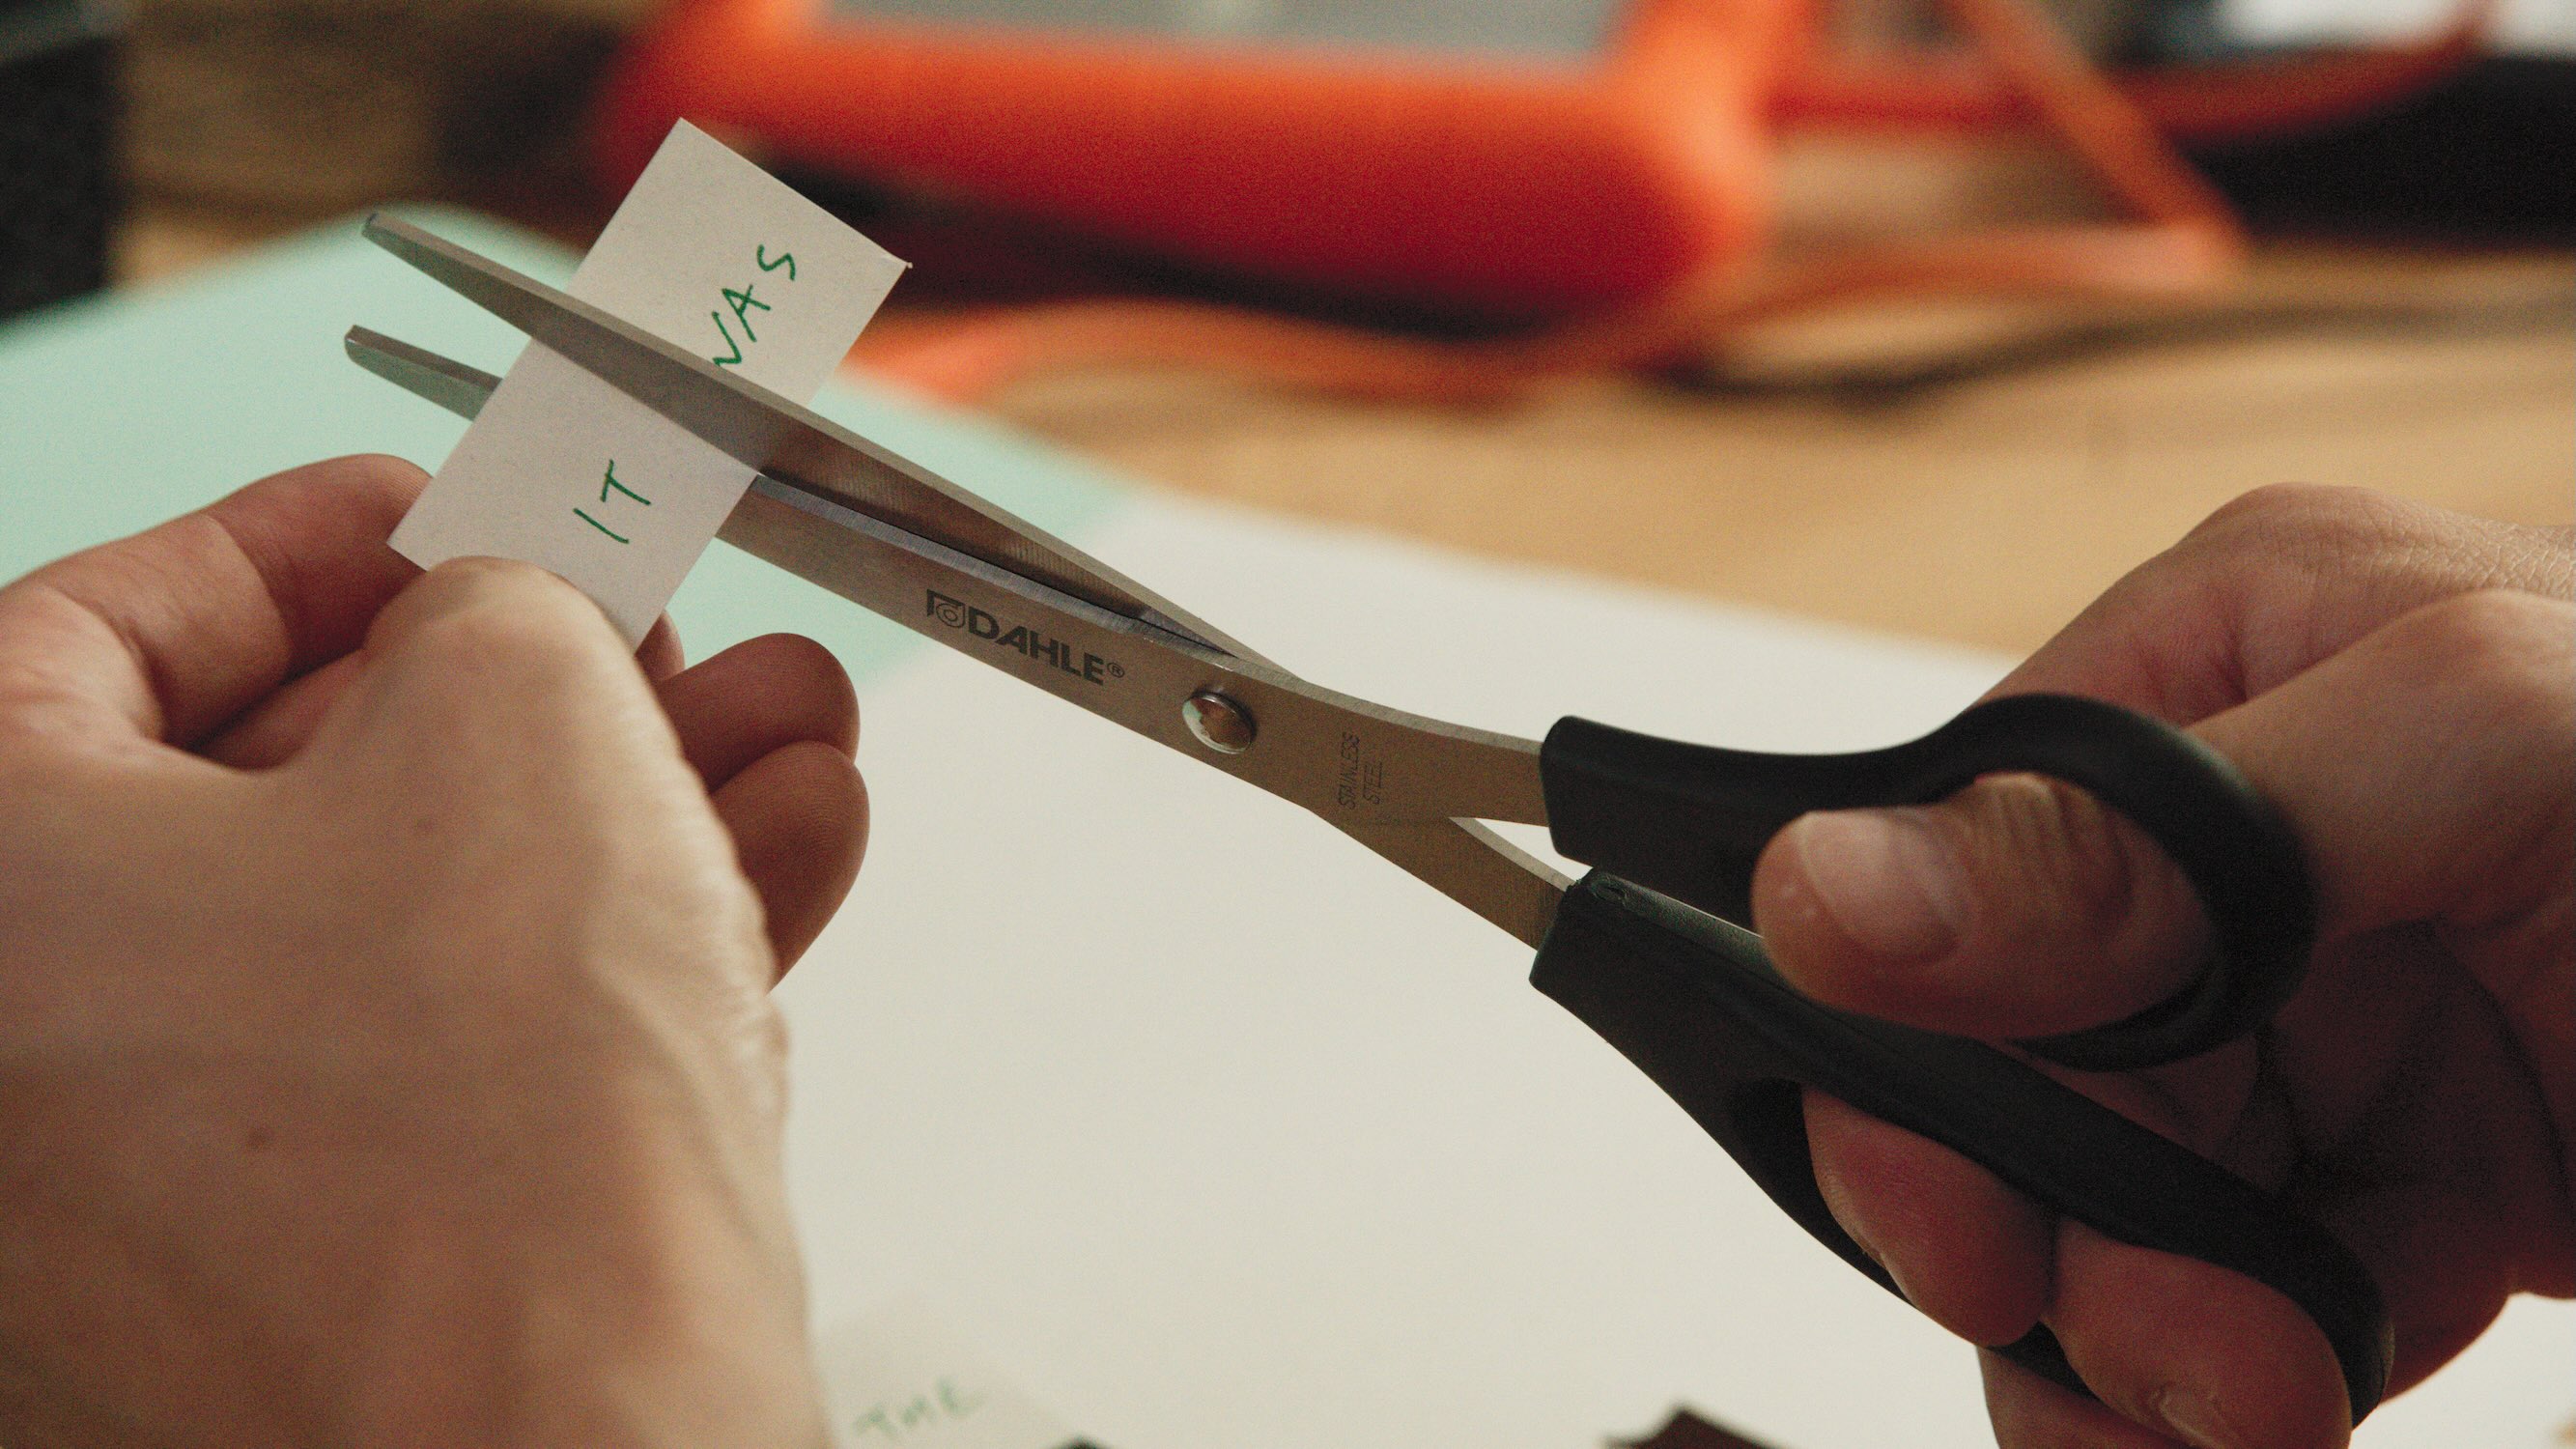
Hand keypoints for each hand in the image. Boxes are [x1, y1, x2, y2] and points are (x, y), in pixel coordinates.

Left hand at [0, 456, 866, 1444]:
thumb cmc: (480, 1146)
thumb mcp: (520, 726)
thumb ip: (505, 601)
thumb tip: (516, 613)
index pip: (95, 629)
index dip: (313, 540)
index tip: (456, 516)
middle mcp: (28, 1066)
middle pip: (284, 796)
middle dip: (526, 690)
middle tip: (654, 633)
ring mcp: (153, 1214)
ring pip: (406, 943)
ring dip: (623, 817)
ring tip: (785, 739)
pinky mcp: (309, 1305)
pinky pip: (451, 1082)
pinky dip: (608, 970)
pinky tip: (776, 870)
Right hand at [1751, 485, 2572, 1447]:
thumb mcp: (2481, 760)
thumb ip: (2141, 830)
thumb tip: (1825, 894)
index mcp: (2226, 661)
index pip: (1952, 858)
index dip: (1922, 1052)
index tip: (1964, 1220)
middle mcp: (2243, 840)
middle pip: (2010, 1057)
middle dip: (2056, 1227)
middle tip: (2152, 1341)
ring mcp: (2318, 1014)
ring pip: (2096, 1202)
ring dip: (2138, 1337)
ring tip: (2256, 1393)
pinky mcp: (2397, 1170)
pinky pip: (2221, 1297)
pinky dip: (2228, 1385)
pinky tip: (2293, 1399)